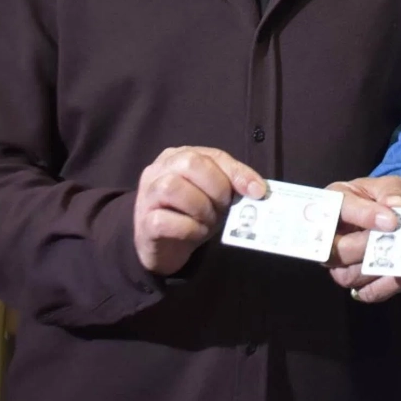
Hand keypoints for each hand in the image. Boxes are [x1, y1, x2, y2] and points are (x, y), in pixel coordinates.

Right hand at [133, 146, 265, 274]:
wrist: (161, 246)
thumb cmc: (190, 215)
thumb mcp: (212, 197)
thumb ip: (230, 187)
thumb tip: (258, 190)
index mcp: (179, 156)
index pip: (213, 155)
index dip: (237, 172)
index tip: (257, 191)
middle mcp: (159, 170)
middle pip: (190, 163)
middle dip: (216, 187)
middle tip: (224, 207)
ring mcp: (147, 195)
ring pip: (172, 187)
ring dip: (200, 208)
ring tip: (208, 221)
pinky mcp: (143, 223)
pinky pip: (163, 220)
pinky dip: (187, 228)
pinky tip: (194, 233)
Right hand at [326, 175, 400, 301]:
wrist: (399, 218)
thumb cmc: (388, 198)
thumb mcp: (393, 186)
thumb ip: (393, 193)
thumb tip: (397, 206)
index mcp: (335, 202)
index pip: (340, 210)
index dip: (364, 216)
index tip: (392, 221)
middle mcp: (330, 236)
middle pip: (337, 251)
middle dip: (368, 247)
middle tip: (394, 241)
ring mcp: (340, 263)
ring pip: (349, 276)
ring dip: (377, 269)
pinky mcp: (356, 282)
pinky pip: (366, 292)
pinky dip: (385, 286)